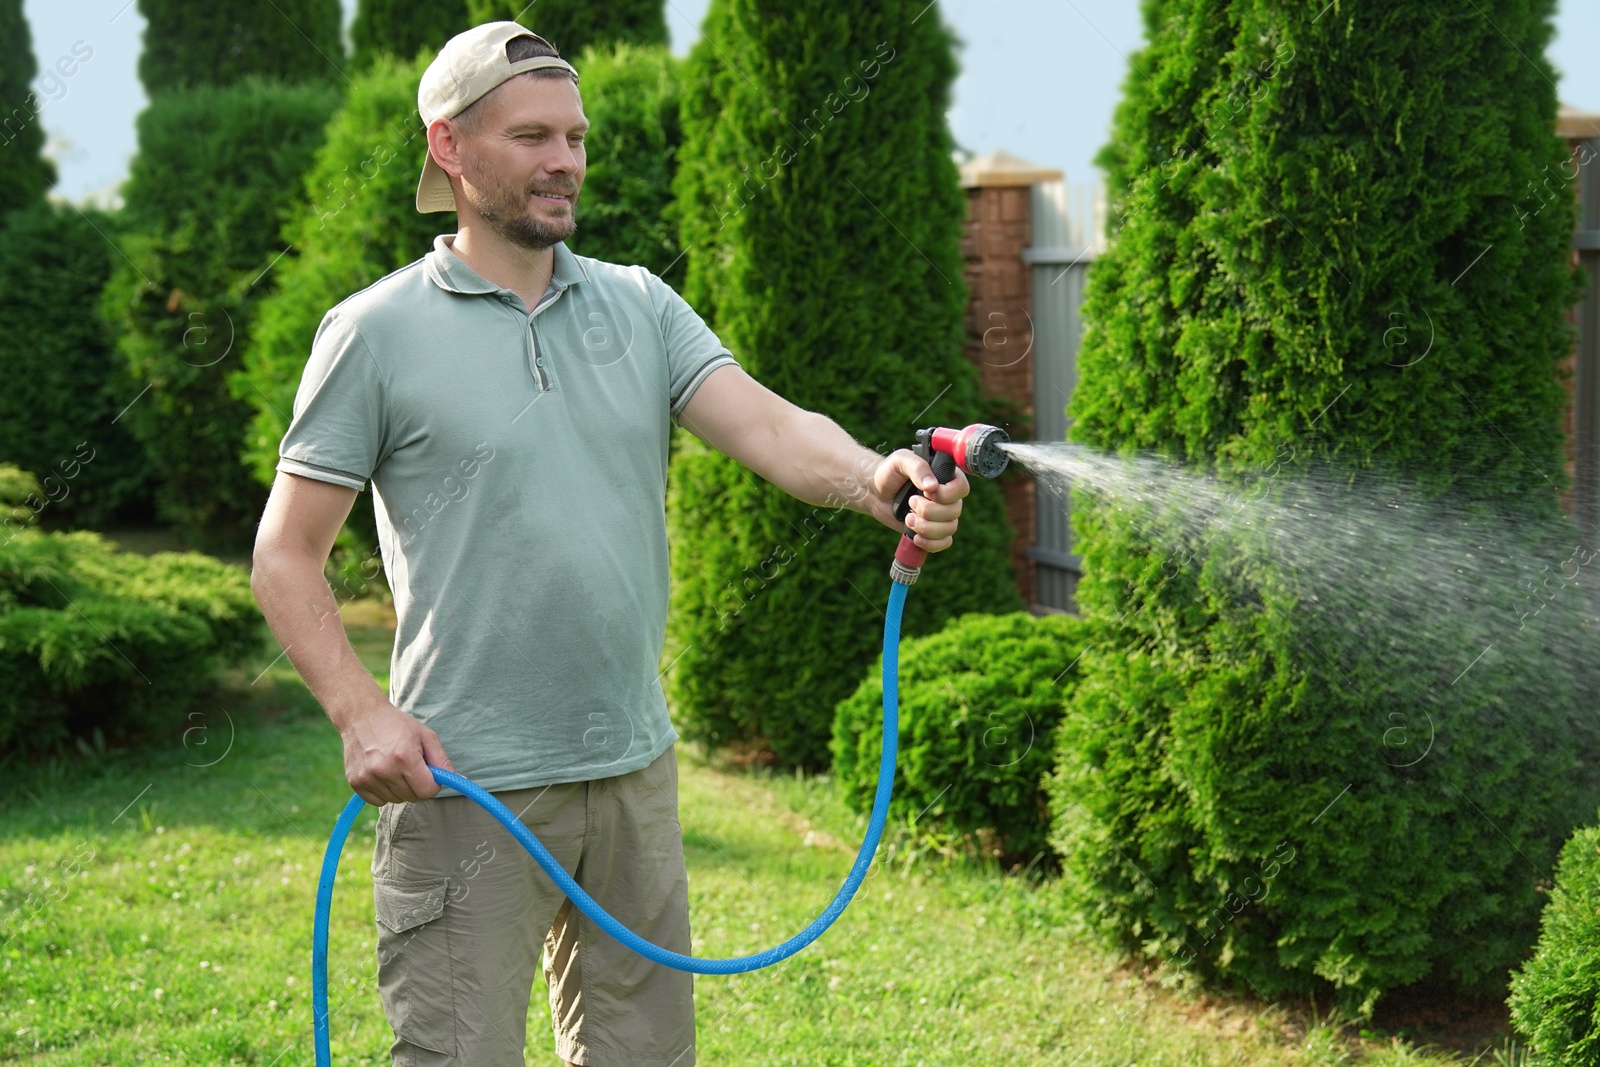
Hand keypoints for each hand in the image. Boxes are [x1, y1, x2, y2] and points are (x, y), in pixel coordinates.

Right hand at [338, 699, 456, 804]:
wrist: (361, 716)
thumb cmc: (398, 725)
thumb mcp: (426, 736)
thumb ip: (442, 761)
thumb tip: (461, 781)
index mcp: (405, 758)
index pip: (427, 791)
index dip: (433, 784)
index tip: (429, 774)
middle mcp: (384, 770)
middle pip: (412, 797)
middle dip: (417, 786)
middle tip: (411, 767)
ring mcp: (367, 777)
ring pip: (396, 800)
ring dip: (400, 789)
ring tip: (395, 767)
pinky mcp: (355, 782)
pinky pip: (378, 801)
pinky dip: (384, 792)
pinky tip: (382, 773)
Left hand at [871, 448, 969, 552]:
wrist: (876, 493)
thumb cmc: (889, 473)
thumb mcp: (900, 461)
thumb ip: (917, 467)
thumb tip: (932, 486)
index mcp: (945, 477)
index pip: (961, 488)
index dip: (945, 494)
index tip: (925, 492)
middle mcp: (948, 497)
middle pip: (955, 511)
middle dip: (929, 511)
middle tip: (910, 502)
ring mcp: (942, 515)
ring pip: (950, 528)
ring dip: (926, 527)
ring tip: (908, 519)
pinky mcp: (934, 531)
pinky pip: (944, 542)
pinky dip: (930, 543)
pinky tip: (916, 536)